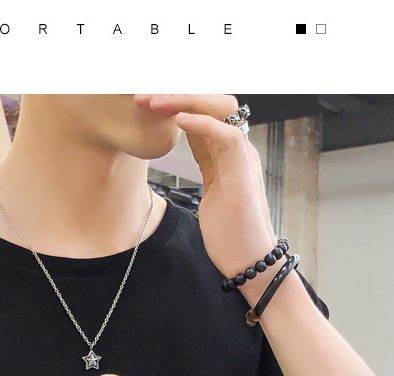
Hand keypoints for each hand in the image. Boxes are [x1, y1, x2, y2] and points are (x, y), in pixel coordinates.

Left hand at [133, 94, 278, 282]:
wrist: (249, 264)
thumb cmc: (231, 235)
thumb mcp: (211, 191)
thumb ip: (205, 165)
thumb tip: (189, 151)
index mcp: (229, 153)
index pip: (204, 113)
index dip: (176, 103)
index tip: (146, 103)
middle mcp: (239, 150)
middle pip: (213, 102)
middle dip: (178, 94)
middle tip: (143, 96)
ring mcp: (244, 159)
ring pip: (221, 109)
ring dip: (185, 101)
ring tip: (154, 102)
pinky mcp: (243, 175)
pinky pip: (227, 136)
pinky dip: (202, 124)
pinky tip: (178, 121)